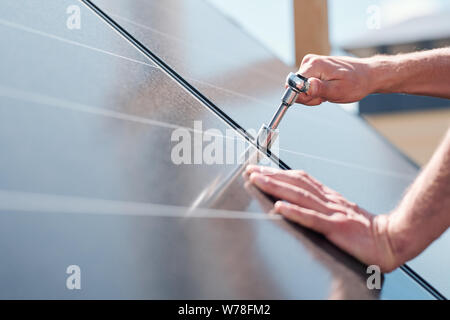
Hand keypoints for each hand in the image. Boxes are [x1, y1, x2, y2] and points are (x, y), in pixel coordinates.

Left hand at [245, 165, 400, 271]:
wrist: (392, 240)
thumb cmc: (365, 230)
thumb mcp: (340, 212)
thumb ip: (321, 207)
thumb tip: (298, 203)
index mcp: (329, 197)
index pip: (300, 179)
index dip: (279, 173)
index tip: (260, 169)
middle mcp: (328, 200)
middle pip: (296, 183)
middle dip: (271, 176)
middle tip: (251, 170)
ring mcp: (332, 213)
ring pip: (300, 196)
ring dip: (277, 187)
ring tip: (258, 181)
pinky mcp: (337, 228)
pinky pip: (312, 219)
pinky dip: (294, 212)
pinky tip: (279, 208)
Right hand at [291, 54, 375, 105]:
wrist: (368, 74)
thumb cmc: (356, 83)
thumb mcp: (339, 90)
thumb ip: (320, 89)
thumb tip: (305, 87)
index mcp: (314, 65)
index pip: (292, 85)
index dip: (303, 96)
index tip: (318, 99)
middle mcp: (309, 61)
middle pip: (294, 87)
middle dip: (308, 96)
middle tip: (326, 97)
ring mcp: (310, 64)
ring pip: (299, 88)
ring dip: (313, 95)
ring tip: (328, 92)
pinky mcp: (312, 68)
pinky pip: (305, 85)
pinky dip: (315, 91)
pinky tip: (327, 89)